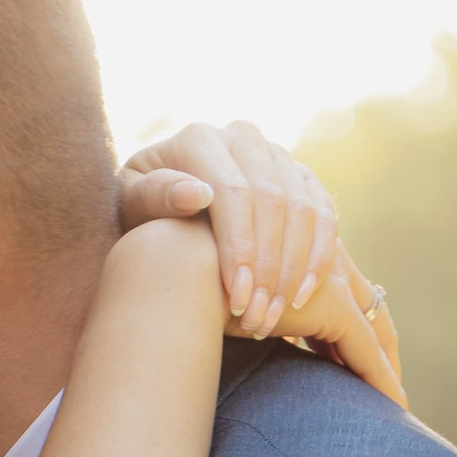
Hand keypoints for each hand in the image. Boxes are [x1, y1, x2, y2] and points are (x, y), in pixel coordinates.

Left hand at [118, 118, 404, 407]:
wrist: (164, 205)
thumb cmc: (142, 211)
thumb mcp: (132, 204)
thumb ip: (156, 196)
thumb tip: (195, 194)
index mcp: (200, 138)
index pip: (233, 193)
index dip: (240, 249)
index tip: (237, 300)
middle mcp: (242, 138)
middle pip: (273, 201)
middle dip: (269, 267)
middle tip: (257, 318)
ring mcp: (275, 155)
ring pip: (304, 209)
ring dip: (294, 268)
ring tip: (274, 316)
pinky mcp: (299, 176)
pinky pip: (323, 213)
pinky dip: (319, 255)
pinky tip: (302, 295)